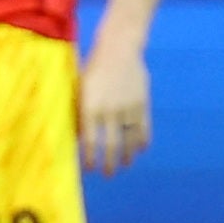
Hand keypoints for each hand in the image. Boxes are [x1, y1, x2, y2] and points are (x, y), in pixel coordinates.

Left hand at [79, 39, 151, 174]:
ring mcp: (128, 107)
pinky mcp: (142, 104)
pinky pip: (143, 129)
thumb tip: (80, 138)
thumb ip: (80, 113)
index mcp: (90, 106)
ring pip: (129, 140)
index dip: (90, 158)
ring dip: (127, 156)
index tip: (89, 170)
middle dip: (109, 163)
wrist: (118, 48)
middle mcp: (110, 110)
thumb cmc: (93, 69)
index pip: (90, 141)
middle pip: (111, 145)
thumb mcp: (80, 89)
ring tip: (124, 165)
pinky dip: (142, 142)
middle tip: (108, 174)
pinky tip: (139, 150)